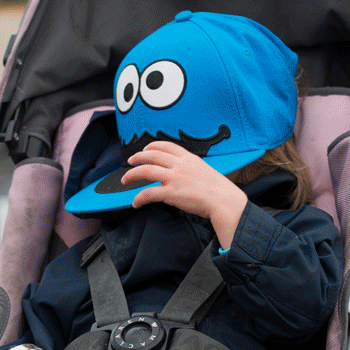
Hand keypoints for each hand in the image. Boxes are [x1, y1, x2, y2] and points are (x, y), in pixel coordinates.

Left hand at [122, 142, 246, 248]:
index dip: (152, 146)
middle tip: (130, 161)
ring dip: (132, 174)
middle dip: (138, 157)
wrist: (224, 200)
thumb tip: (184, 176)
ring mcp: (174, 178)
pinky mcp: (170, 193)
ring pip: (146, 171)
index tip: (146, 149)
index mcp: (189, 158)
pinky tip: (136, 202)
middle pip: (152, 155)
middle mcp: (179, 165)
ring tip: (125, 179)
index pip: (166, 146)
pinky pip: (148, 193)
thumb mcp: (205, 171)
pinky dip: (139, 198)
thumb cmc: (218, 190)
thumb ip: (191, 170)